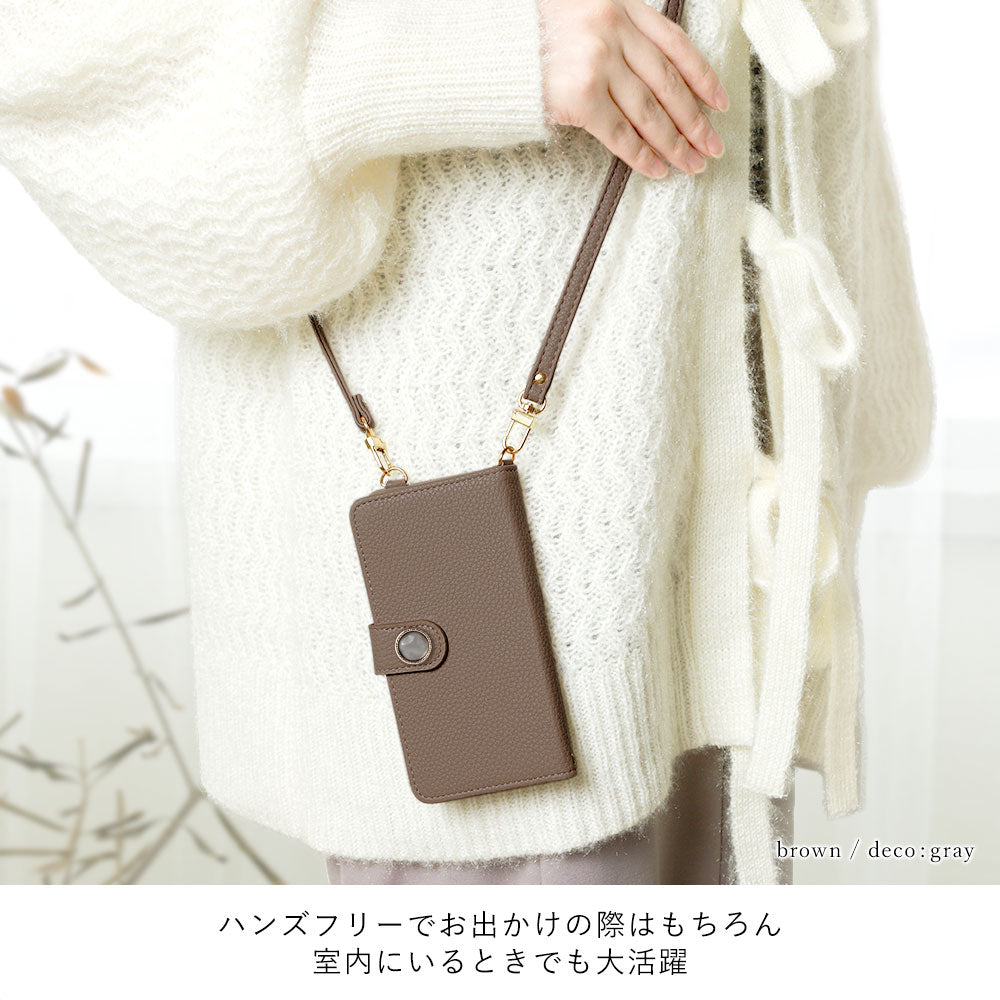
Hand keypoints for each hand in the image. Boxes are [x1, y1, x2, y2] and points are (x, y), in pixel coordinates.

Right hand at [538, 0, 727, 177]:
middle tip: (713, 145)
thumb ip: (615, 33)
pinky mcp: (580, 96)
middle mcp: (613, 30)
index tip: (719, 103)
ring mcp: (598, 63)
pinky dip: (643, 155)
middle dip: (696, 120)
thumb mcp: (581, 14)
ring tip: (691, 163)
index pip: (675, 45)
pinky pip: (621, 133)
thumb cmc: (530, 37)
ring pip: (650, 111)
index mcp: (620, 5)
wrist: (489, 48)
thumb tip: (650, 79)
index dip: (702, 77)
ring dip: (675, 143)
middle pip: (668, 83)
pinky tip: (658, 168)